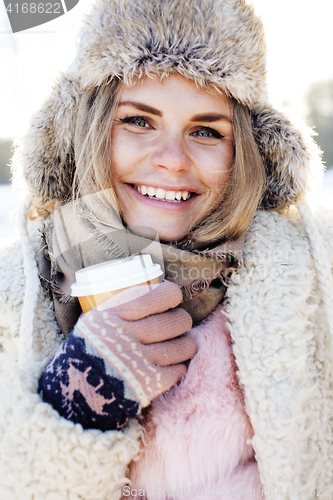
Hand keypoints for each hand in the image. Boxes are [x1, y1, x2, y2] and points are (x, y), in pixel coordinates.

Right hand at [75, 280, 195, 406]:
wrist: (72, 395)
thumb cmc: (82, 353)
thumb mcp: (92, 322)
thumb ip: (116, 308)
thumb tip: (144, 291)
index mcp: (114, 315)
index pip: (160, 296)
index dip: (172, 295)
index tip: (172, 297)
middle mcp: (129, 335)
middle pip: (177, 321)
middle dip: (181, 320)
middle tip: (177, 323)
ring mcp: (140, 360)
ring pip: (185, 346)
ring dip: (185, 344)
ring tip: (180, 345)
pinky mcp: (148, 385)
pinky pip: (179, 370)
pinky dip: (178, 368)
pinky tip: (171, 367)